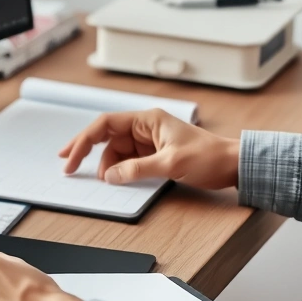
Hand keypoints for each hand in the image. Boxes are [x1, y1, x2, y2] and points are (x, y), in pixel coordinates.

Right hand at [60, 109, 239, 189]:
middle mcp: (146, 127)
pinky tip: (115, 179)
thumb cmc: (209, 156)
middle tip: (69, 166)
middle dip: (88, 151)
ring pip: (117, 151)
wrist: (233, 165)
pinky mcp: (155, 155)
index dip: (84, 139)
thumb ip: (137, 169)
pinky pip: (129, 161)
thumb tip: (110, 176)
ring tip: (105, 181)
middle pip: (108, 138)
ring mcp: (150, 141)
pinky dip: (119, 170)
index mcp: (148, 119)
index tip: (70, 155)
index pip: (106, 124)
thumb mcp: (171, 163)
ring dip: (107, 166)